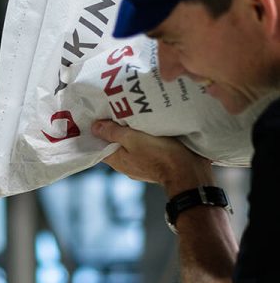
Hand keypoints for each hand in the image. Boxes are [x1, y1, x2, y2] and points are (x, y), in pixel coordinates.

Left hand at [91, 119, 213, 194]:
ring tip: (132, 115)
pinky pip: (144, 147)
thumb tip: (94, 127)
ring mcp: (140, 165)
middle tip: (115, 110)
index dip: (96, 132)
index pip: (98, 146)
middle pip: (114, 144)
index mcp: (116, 160)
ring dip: (130, 133)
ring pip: (130, 145)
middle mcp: (125, 165)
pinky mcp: (155, 162)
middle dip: (114, 130)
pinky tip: (148, 126)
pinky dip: (143, 137)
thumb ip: (113, 133)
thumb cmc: (160, 155)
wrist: (188, 171)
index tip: (97, 117)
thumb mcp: (133, 139)